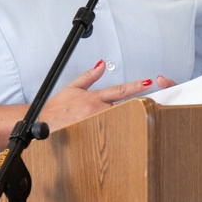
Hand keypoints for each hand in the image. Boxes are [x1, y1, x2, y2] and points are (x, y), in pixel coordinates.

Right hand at [41, 60, 175, 129]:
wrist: (43, 124)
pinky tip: (131, 137)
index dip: (135, 86)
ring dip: (132, 121)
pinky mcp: (94, 137)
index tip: (148, 83)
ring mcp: (97, 125)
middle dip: (140, 107)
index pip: (119, 91)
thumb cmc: (56, 109)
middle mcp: (98, 112)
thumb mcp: (73, 87)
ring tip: (147, 120)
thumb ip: (90, 76)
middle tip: (158, 105)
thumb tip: (101, 64)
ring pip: (120, 122)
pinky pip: (111, 135)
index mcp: (95, 99)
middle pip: (125, 108)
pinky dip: (120, 134)